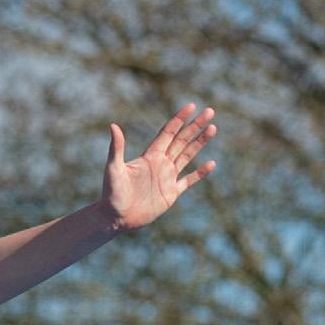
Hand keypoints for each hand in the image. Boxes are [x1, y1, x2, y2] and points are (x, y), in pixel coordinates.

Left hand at [99, 102, 217, 231]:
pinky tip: (211, 164)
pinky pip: (189, 181)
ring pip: (187, 156)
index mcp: (149, 156)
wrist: (115, 219)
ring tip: (213, 128)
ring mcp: (167, 178)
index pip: (168, 133)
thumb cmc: (111, 194)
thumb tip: (113, 126)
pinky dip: (200, 173)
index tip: (192, 106)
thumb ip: (116, 148)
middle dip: (195, 126)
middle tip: (210, 111)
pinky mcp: (171, 194)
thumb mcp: (113, 169)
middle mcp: (160, 164)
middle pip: (181, 140)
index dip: (179, 120)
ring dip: (200, 142)